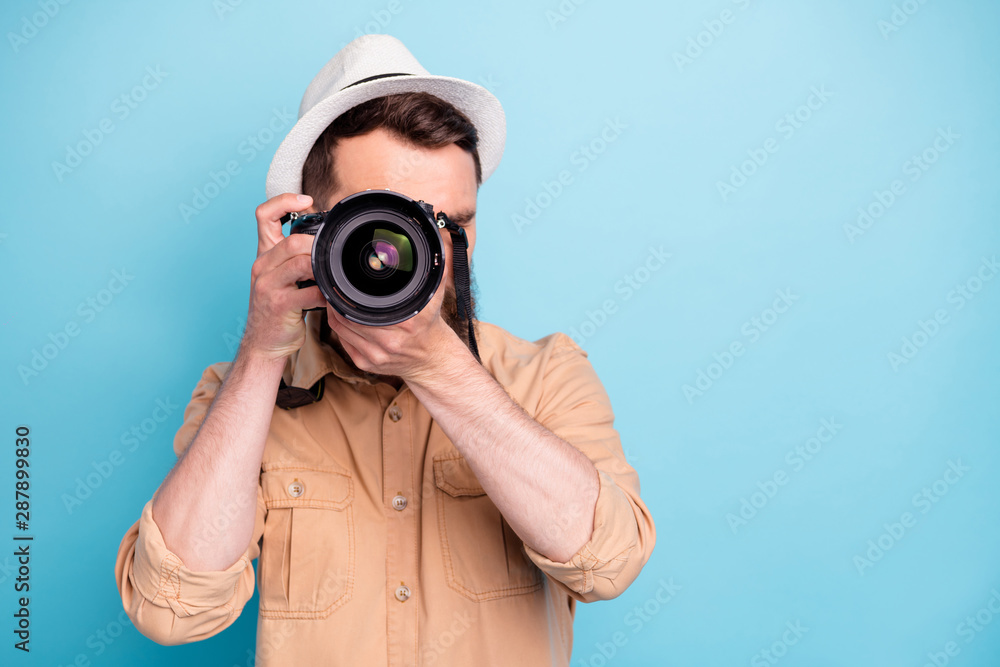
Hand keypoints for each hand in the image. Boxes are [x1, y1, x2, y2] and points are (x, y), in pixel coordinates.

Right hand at [239, 193, 326, 362]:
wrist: (264, 342)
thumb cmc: (279, 307)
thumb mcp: (280, 276)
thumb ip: (295, 257)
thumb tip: (326, 240)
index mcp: (264, 254)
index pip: (263, 215)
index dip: (284, 201)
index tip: (307, 201)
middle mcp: (262, 266)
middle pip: (292, 242)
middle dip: (317, 246)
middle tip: (331, 254)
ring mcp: (268, 286)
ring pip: (301, 263)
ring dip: (323, 268)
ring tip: (332, 275)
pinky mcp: (279, 305)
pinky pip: (310, 293)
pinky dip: (326, 294)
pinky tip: (331, 297)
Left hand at [326, 277, 469, 384]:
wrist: (432, 360)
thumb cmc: (428, 326)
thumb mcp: (433, 298)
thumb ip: (433, 273)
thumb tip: (437, 250)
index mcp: (405, 322)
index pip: (359, 307)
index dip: (345, 295)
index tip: (341, 283)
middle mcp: (389, 342)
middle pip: (346, 318)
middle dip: (337, 302)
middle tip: (335, 290)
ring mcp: (376, 356)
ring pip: (341, 330)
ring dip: (335, 314)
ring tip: (337, 302)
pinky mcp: (367, 364)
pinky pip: (343, 342)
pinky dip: (340, 329)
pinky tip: (344, 318)